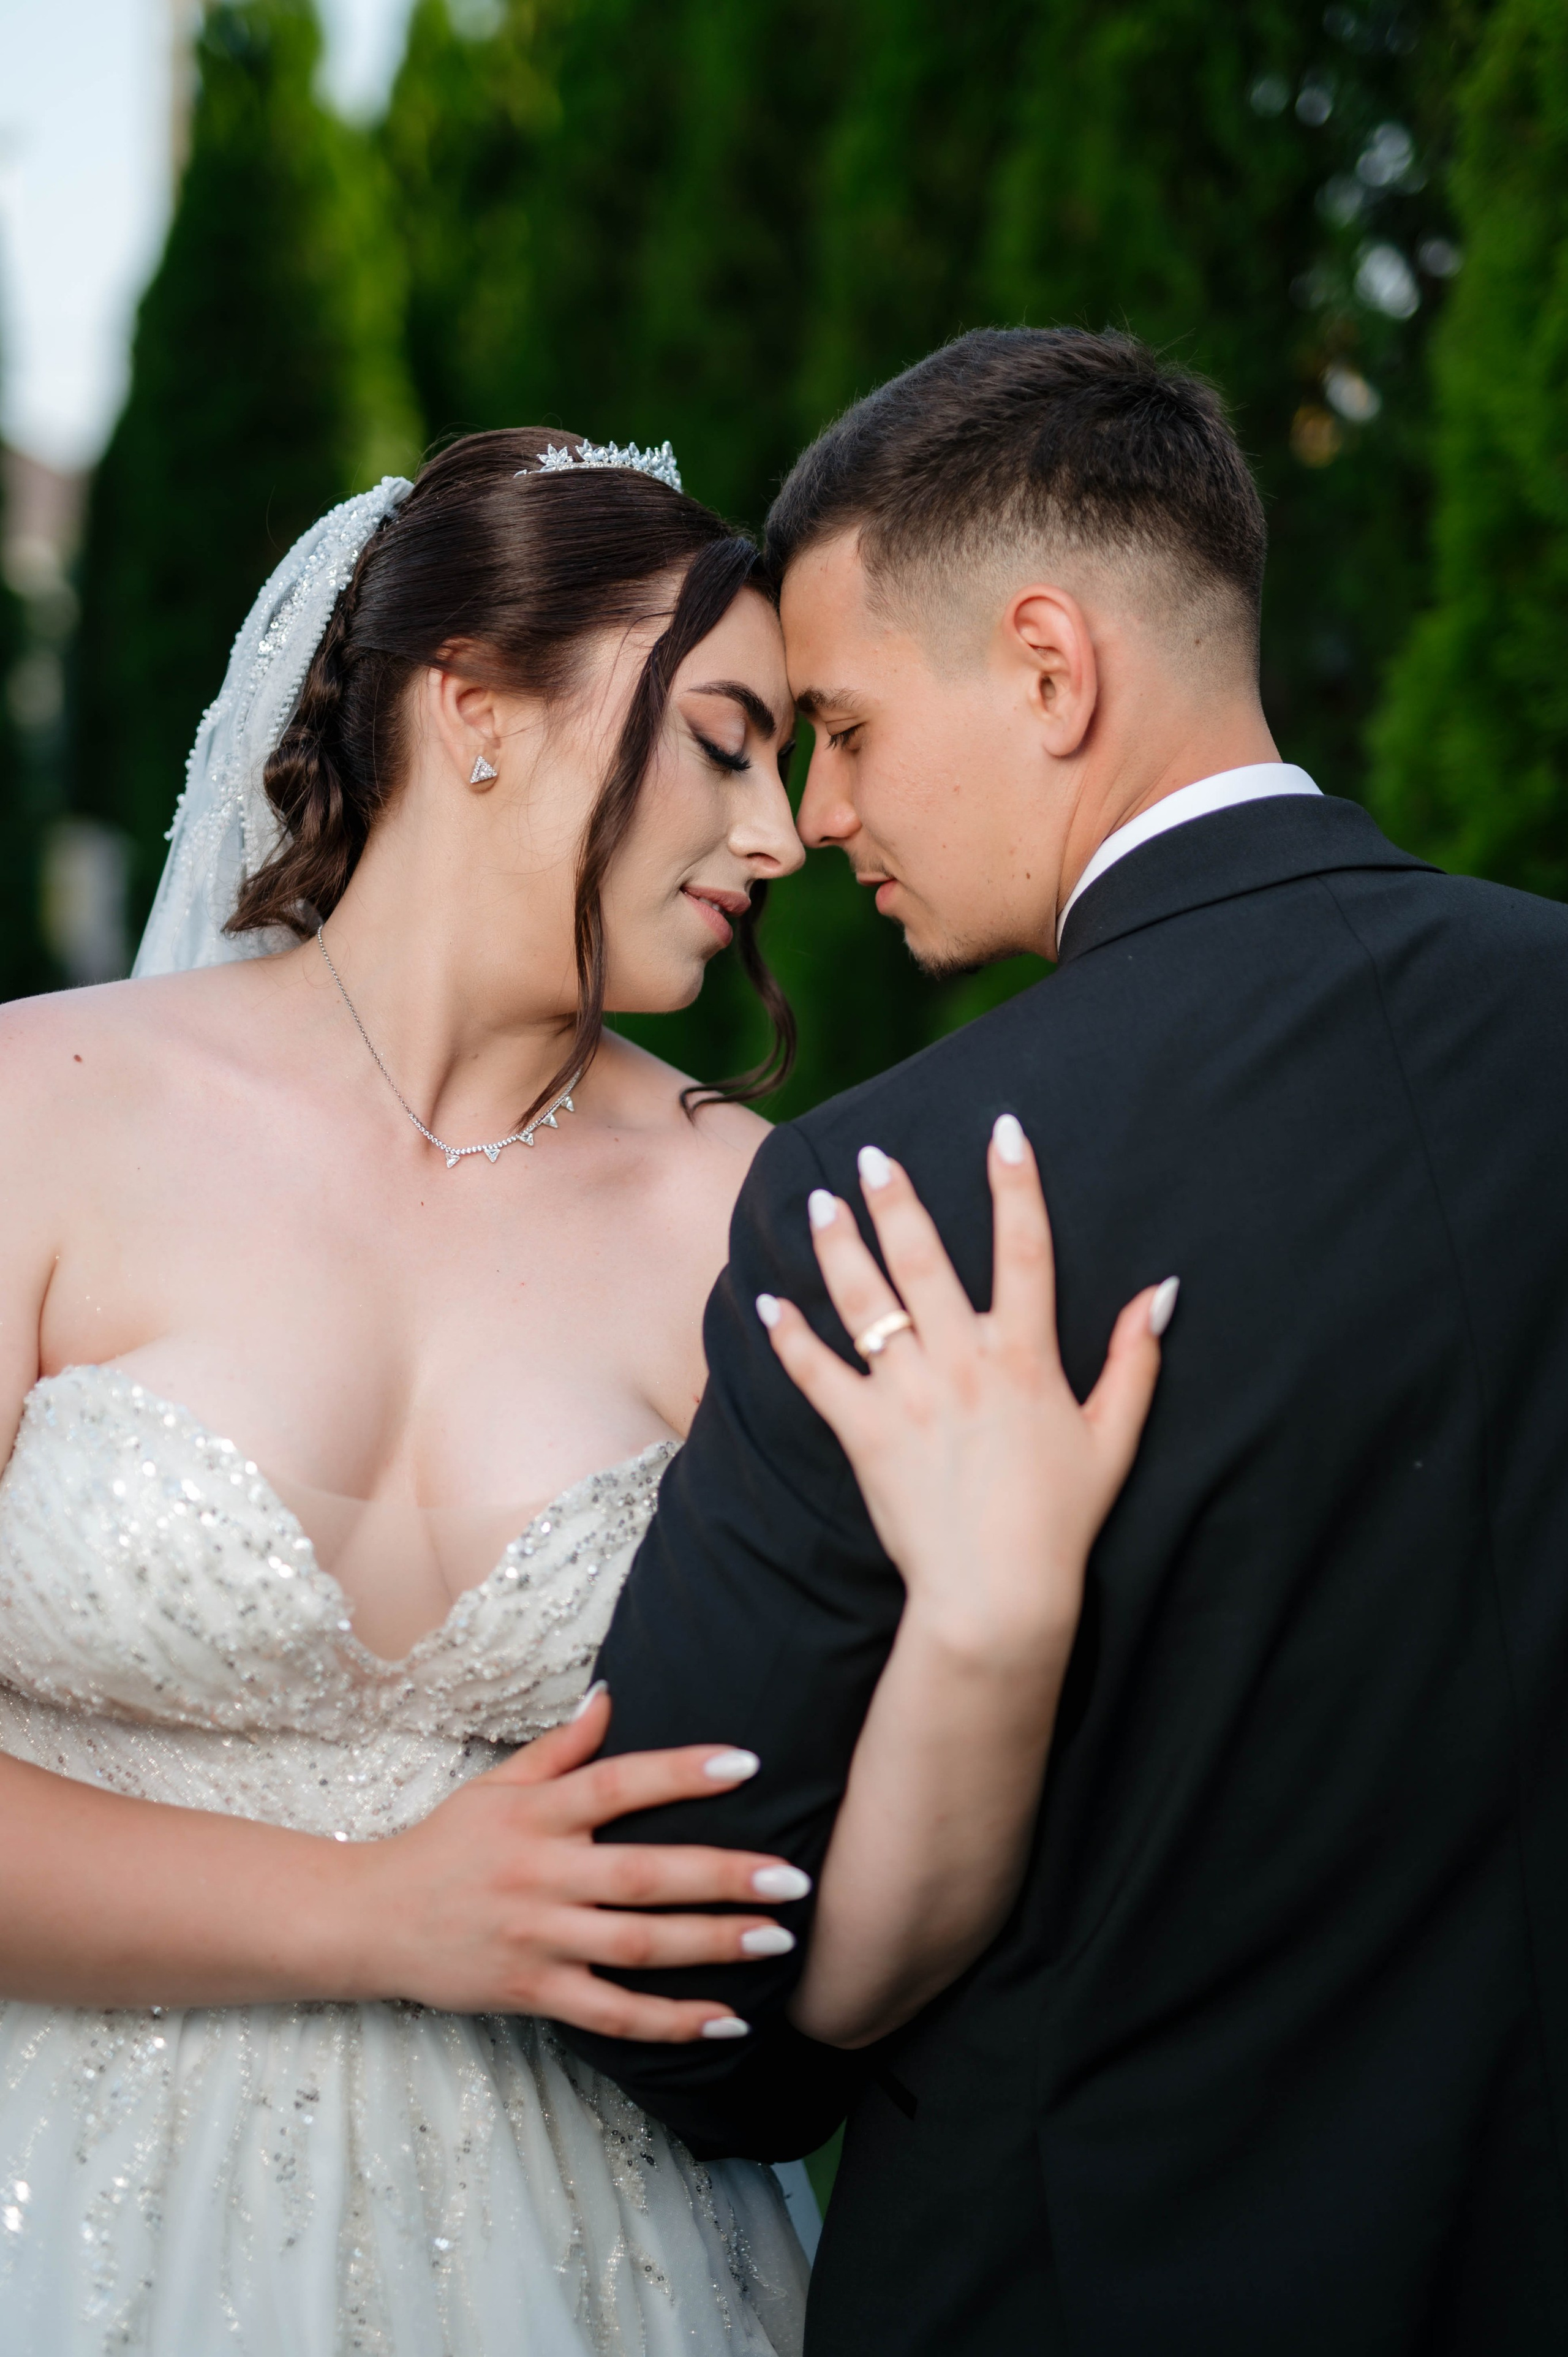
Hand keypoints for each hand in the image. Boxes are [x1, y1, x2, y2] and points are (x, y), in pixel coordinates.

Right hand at [346, 1686, 807, 2040]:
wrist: (369, 1922)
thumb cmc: (443, 1847)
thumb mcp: (494, 1787)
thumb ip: (560, 1750)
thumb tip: (612, 1696)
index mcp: (536, 1816)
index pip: (617, 1783)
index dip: (681, 1772)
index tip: (746, 1762)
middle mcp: (541, 1875)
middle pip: (644, 1876)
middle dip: (724, 1878)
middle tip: (794, 1880)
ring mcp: (537, 1939)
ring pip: (637, 1947)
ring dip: (712, 1946)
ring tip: (778, 1942)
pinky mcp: (532, 1994)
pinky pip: (611, 2014)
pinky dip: (669, 2020)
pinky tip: (726, 2019)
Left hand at [758, 1116, 1173, 1669]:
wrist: (998, 1595)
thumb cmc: (1060, 1520)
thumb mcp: (1114, 1438)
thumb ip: (1135, 1360)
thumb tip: (1164, 1292)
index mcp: (1026, 1358)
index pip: (1026, 1251)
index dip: (1016, 1186)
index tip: (1004, 1131)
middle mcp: (965, 1363)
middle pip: (926, 1260)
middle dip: (897, 1199)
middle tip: (872, 1155)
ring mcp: (911, 1396)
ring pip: (867, 1303)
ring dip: (839, 1247)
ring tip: (819, 1203)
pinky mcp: (866, 1434)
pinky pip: (818, 1376)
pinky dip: (789, 1339)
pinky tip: (767, 1304)